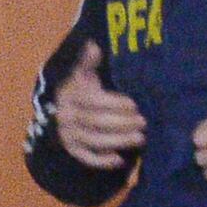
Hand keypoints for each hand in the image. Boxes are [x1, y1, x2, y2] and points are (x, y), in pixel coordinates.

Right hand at [52, 51, 147, 166]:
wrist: (62, 110)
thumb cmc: (82, 89)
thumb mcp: (84, 73)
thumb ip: (88, 62)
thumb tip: (93, 45)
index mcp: (71, 94)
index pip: (92, 101)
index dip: (114, 104)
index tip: (135, 105)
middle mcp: (66, 115)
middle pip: (94, 122)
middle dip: (122, 123)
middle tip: (144, 123)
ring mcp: (68, 134)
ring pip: (92, 141)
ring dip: (118, 141)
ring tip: (141, 139)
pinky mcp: (72, 149)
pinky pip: (86, 158)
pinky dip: (102, 161)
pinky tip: (121, 160)